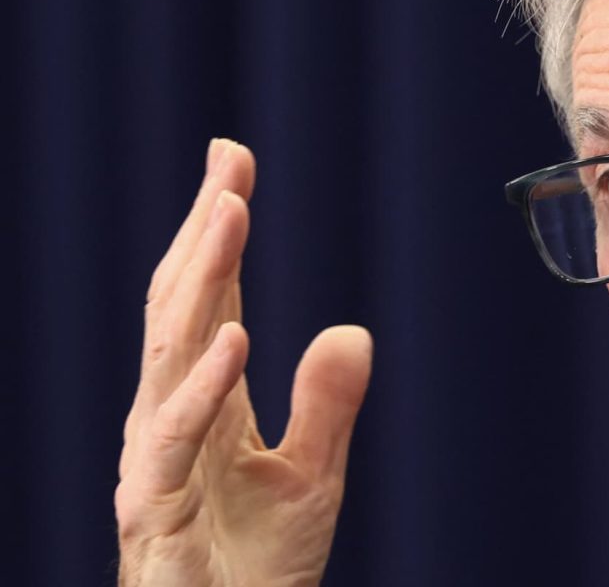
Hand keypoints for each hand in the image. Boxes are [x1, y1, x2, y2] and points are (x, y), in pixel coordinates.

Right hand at [115, 139, 372, 585]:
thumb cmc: (261, 565)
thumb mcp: (313, 474)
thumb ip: (328, 403)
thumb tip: (352, 329)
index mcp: (203, 401)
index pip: (207, 298)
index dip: (218, 232)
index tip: (235, 164)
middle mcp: (170, 415)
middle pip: (180, 304)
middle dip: (205, 231)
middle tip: (230, 161)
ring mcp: (157, 455)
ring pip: (171, 348)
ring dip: (203, 277)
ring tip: (232, 212)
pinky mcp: (156, 502)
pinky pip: (180, 433)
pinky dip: (205, 383)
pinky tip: (235, 333)